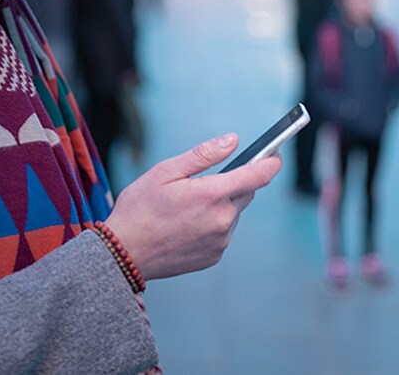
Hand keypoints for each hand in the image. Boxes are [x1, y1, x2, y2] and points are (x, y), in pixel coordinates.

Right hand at [103, 133, 281, 280]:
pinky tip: (186, 225)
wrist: (123, 254)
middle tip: (202, 183)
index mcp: (212, 195)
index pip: (258, 175)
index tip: (275, 154)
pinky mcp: (214, 256)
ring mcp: (220, 241)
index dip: (272, 161)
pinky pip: (222, 233)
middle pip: (245, 193)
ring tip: (186, 208)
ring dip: (220, 206)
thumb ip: (203, 155)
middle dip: (232, 183)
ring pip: (232, 214)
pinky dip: (212, 225)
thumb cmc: (139, 208)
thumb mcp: (165, 172)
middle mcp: (222, 220)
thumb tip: (233, 141)